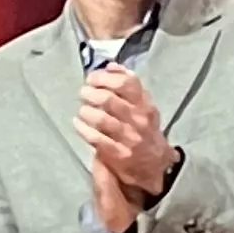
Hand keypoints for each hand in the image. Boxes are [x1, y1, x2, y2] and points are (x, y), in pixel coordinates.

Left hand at [75, 69, 179, 221]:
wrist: (154, 167)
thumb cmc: (144, 132)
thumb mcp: (143, 106)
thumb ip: (128, 85)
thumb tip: (111, 65)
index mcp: (146, 105)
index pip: (128, 83)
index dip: (104, 77)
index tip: (92, 78)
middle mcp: (139, 121)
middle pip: (109, 99)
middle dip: (90, 93)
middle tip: (83, 93)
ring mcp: (129, 138)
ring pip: (101, 118)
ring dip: (86, 111)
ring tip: (82, 110)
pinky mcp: (118, 154)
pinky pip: (95, 137)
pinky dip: (83, 128)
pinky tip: (78, 123)